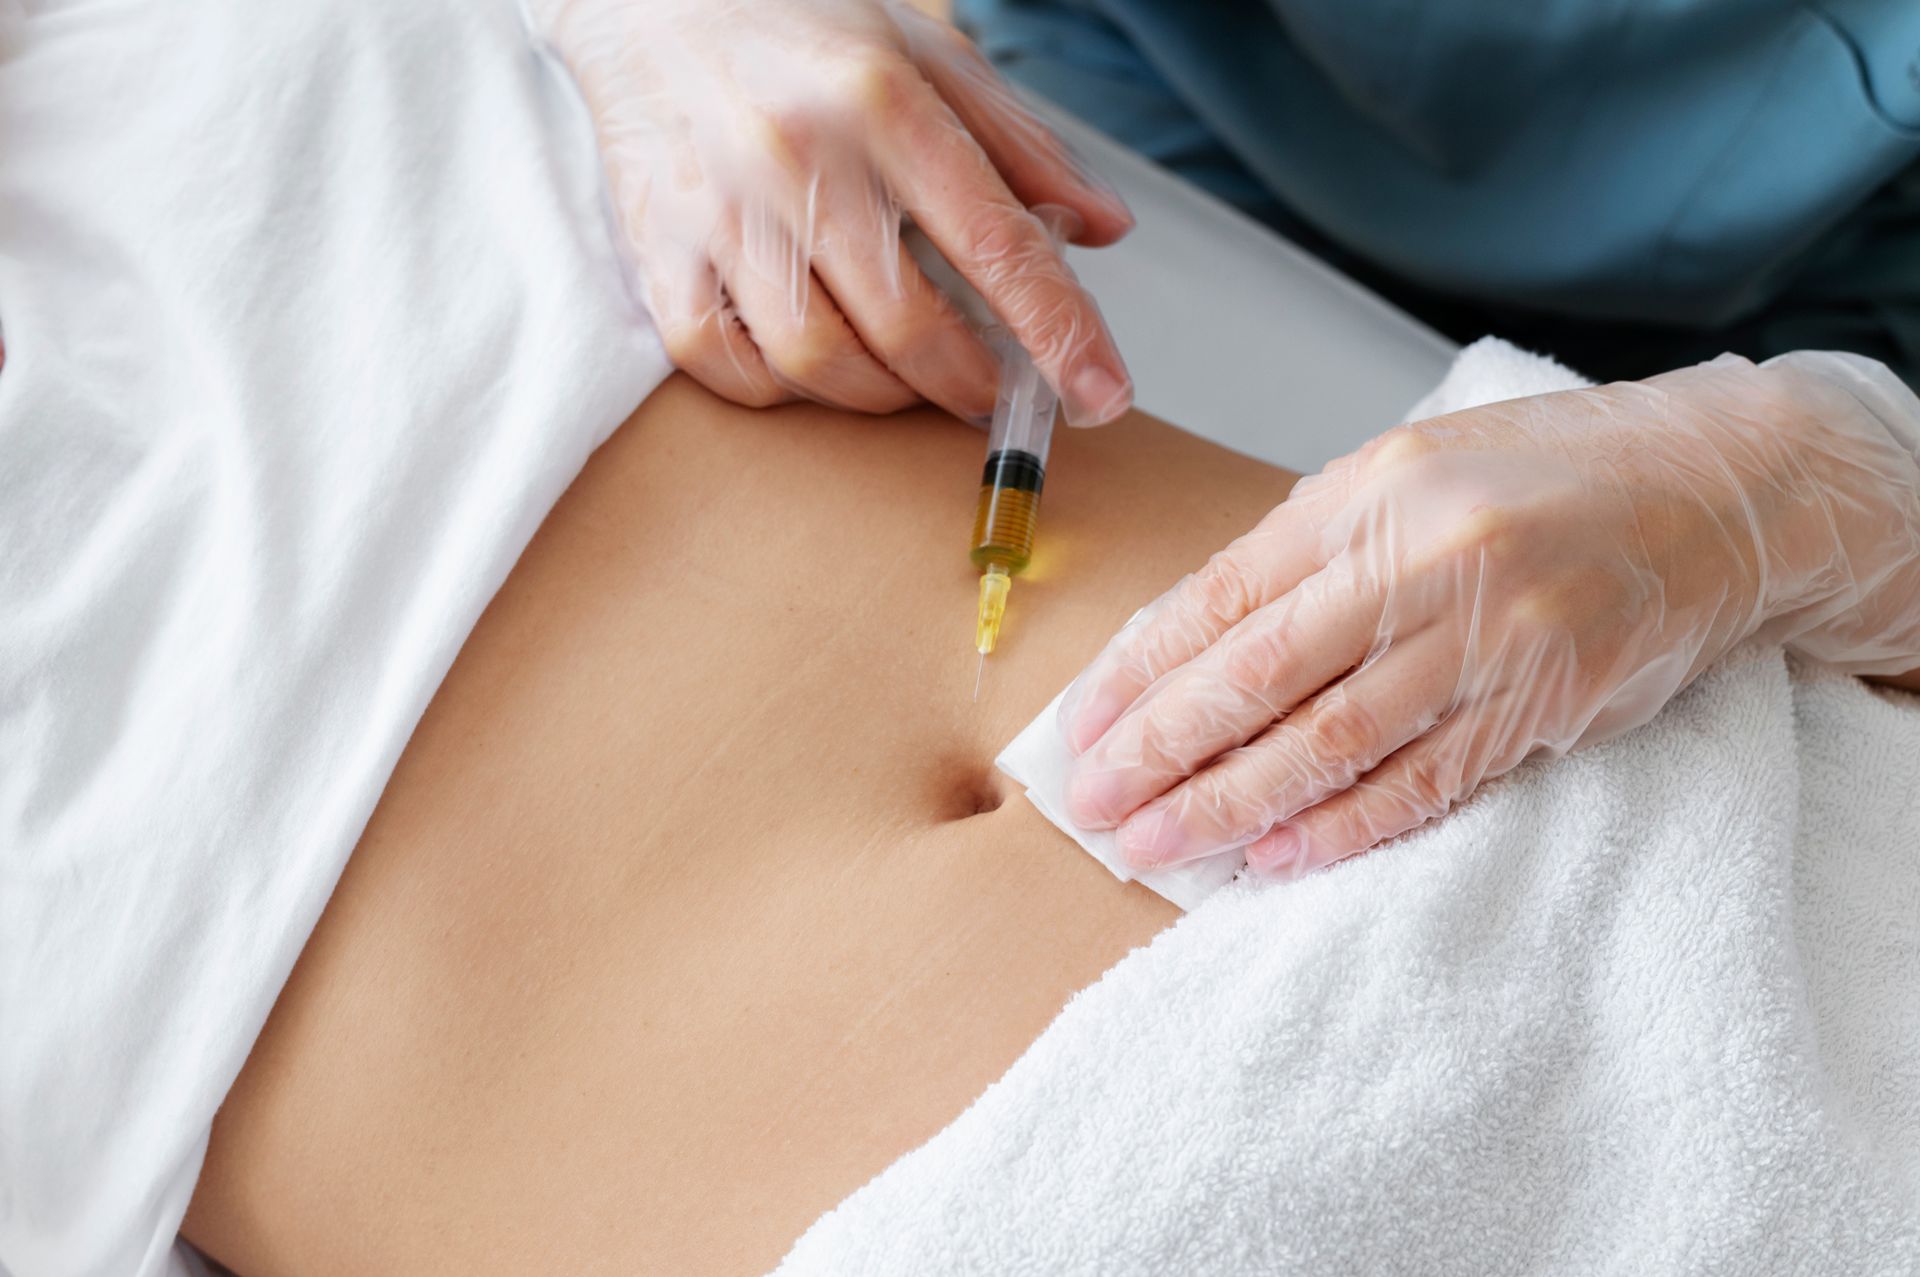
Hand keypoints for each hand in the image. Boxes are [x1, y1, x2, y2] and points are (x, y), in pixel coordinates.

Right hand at [531, 0, 1134, 424]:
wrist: (650, 0)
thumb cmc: (802, 33)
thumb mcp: (928, 60)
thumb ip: (1020, 145)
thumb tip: (1102, 227)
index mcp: (883, 103)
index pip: (994, 242)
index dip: (1058, 332)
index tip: (1102, 394)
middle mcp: (800, 158)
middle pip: (907, 327)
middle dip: (968, 383)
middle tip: (990, 386)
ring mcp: (722, 210)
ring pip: (816, 360)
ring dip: (880, 394)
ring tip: (904, 373)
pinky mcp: (658, 248)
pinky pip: (721, 362)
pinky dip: (779, 386)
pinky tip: (811, 359)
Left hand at [1059, 354, 1919, 878]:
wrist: (1717, 492)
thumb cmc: (1545, 475)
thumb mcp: (1406, 472)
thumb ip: (1305, 551)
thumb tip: (1192, 647)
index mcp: (1368, 492)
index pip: (1222, 596)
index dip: (1141, 673)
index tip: (1081, 730)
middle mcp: (1423, 560)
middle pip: (1260, 676)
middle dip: (1162, 751)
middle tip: (1093, 807)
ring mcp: (1488, 638)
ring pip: (1330, 741)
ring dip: (1232, 804)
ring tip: (1158, 846)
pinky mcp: (1542, 706)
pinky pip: (1421, 781)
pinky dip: (1342, 827)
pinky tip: (1275, 858)